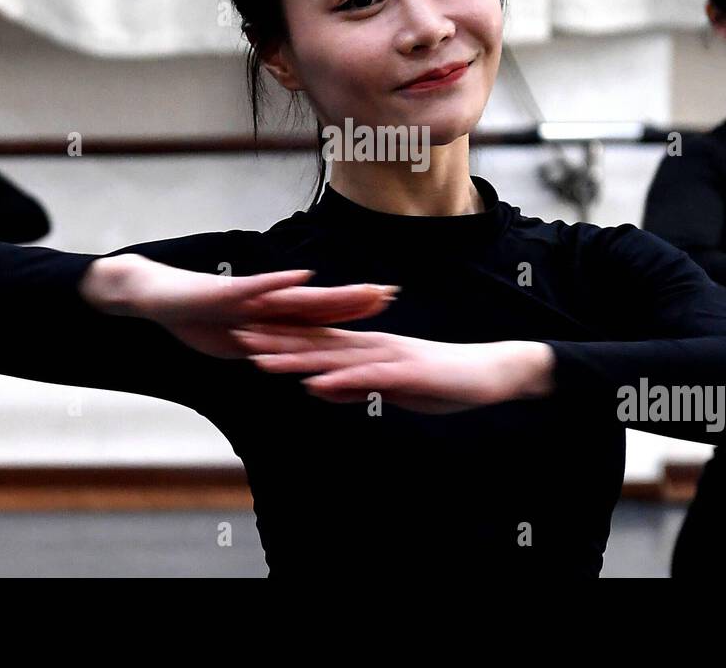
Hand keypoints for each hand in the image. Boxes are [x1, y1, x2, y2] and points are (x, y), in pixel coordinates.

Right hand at [79, 254, 398, 358]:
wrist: (155, 296)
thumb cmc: (196, 317)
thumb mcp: (239, 344)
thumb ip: (270, 350)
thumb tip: (295, 364)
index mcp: (273, 315)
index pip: (322, 313)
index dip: (355, 309)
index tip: (388, 304)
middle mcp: (268, 302)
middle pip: (321, 302)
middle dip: (357, 299)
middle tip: (393, 293)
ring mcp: (250, 296)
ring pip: (299, 295)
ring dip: (333, 293)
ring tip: (363, 289)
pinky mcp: (227, 293)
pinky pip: (258, 289)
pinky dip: (280, 284)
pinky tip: (303, 278)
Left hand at [236, 324, 555, 413]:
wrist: (490, 373)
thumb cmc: (444, 382)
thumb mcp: (390, 388)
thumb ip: (354, 385)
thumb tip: (317, 388)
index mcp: (368, 348)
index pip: (316, 342)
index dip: (280, 339)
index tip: (247, 338)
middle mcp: (372, 345)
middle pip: (314, 343)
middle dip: (273, 342)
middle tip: (235, 337)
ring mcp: (388, 356)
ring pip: (333, 356)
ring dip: (294, 358)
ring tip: (259, 360)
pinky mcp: (406, 372)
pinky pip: (367, 375)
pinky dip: (339, 379)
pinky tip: (313, 382)